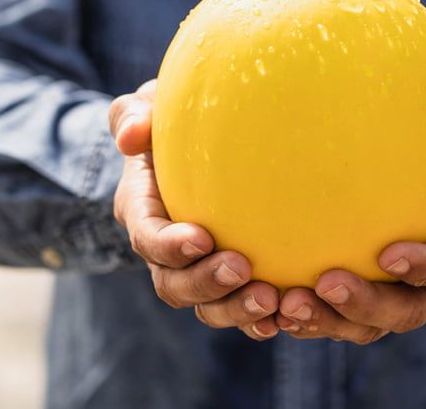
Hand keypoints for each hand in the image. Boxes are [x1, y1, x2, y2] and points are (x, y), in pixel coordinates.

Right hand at [109, 80, 279, 340]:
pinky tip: (291, 314)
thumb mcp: (150, 106)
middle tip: (242, 269)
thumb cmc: (174, 120)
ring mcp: (198, 270)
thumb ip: (135, 115)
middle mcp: (166, 250)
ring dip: (237, 310)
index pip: (147, 236)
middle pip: (175, 284)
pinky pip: (241, 310)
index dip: (169, 245)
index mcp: (143, 211)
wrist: (199, 144)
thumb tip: (133, 136)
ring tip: (274, 300)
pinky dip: (262, 319)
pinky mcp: (231, 281)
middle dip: (206, 284)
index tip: (201, 238)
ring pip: (208, 307)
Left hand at [274, 105, 425, 343]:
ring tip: (286, 305)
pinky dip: (310, 318)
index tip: (388, 255)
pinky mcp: (370, 296)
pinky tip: (272, 307)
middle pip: (408, 311)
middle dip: (366, 305)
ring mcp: (404, 294)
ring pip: (369, 325)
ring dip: (328, 321)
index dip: (425, 266)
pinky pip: (340, 318)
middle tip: (324, 284)